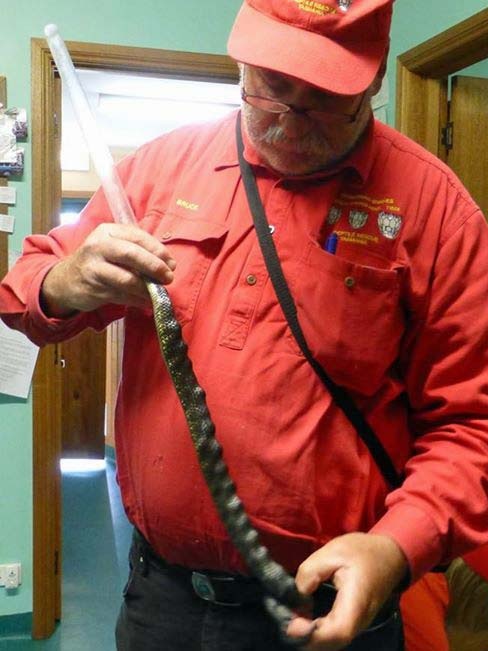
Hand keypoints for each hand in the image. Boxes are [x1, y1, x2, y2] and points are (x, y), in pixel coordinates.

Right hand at [41, 223, 176, 316]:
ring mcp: (93, 268)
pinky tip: (146, 302)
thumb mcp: (114, 247)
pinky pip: (121, 296)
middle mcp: (98, 246)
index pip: (138, 237)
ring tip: (157, 293)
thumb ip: (138, 251)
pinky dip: (137, 300)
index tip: (171, 263)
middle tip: (168, 278)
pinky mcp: (92, 288)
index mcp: (107, 231)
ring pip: (127, 279)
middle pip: (131, 254)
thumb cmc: (98, 262)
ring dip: (147, 288)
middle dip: (154, 267)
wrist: (65, 280)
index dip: (158, 250)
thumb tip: (168, 264)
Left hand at [286, 533, 407, 649]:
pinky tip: (301, 618)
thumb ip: (310, 573)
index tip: (291, 624)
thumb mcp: (332, 552)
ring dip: (309, 636)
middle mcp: (359, 621)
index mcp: (356, 603)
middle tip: (284, 618)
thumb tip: (295, 597)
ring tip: (290, 617)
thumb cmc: (362, 551)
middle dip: (304, 638)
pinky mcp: (352, 623)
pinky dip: (316, 632)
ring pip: (331, 642)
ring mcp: (357, 625)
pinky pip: (333, 635)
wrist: (390, 555)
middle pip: (331, 643)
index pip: (337, 632)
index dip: (312, 634)